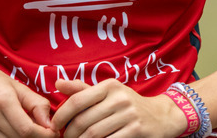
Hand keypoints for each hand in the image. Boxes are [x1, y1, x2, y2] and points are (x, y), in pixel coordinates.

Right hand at [0, 55, 57, 137]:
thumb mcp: (16, 85)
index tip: (52, 133)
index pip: (27, 130)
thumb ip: (36, 103)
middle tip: (40, 130)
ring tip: (23, 126)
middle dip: (34, 137)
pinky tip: (8, 128)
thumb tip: (50, 124)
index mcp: (2, 100)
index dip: (43, 135)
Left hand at [52, 79, 185, 137]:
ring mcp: (129, 115)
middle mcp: (119, 98)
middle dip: (70, 134)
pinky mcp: (137, 130)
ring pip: (95, 134)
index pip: (78, 100)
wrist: (162, 116)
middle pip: (84, 120)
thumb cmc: (128, 104)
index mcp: (109, 86)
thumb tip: (58, 83)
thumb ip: (82, 90)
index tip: (54, 126)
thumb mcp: (108, 92)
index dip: (62, 115)